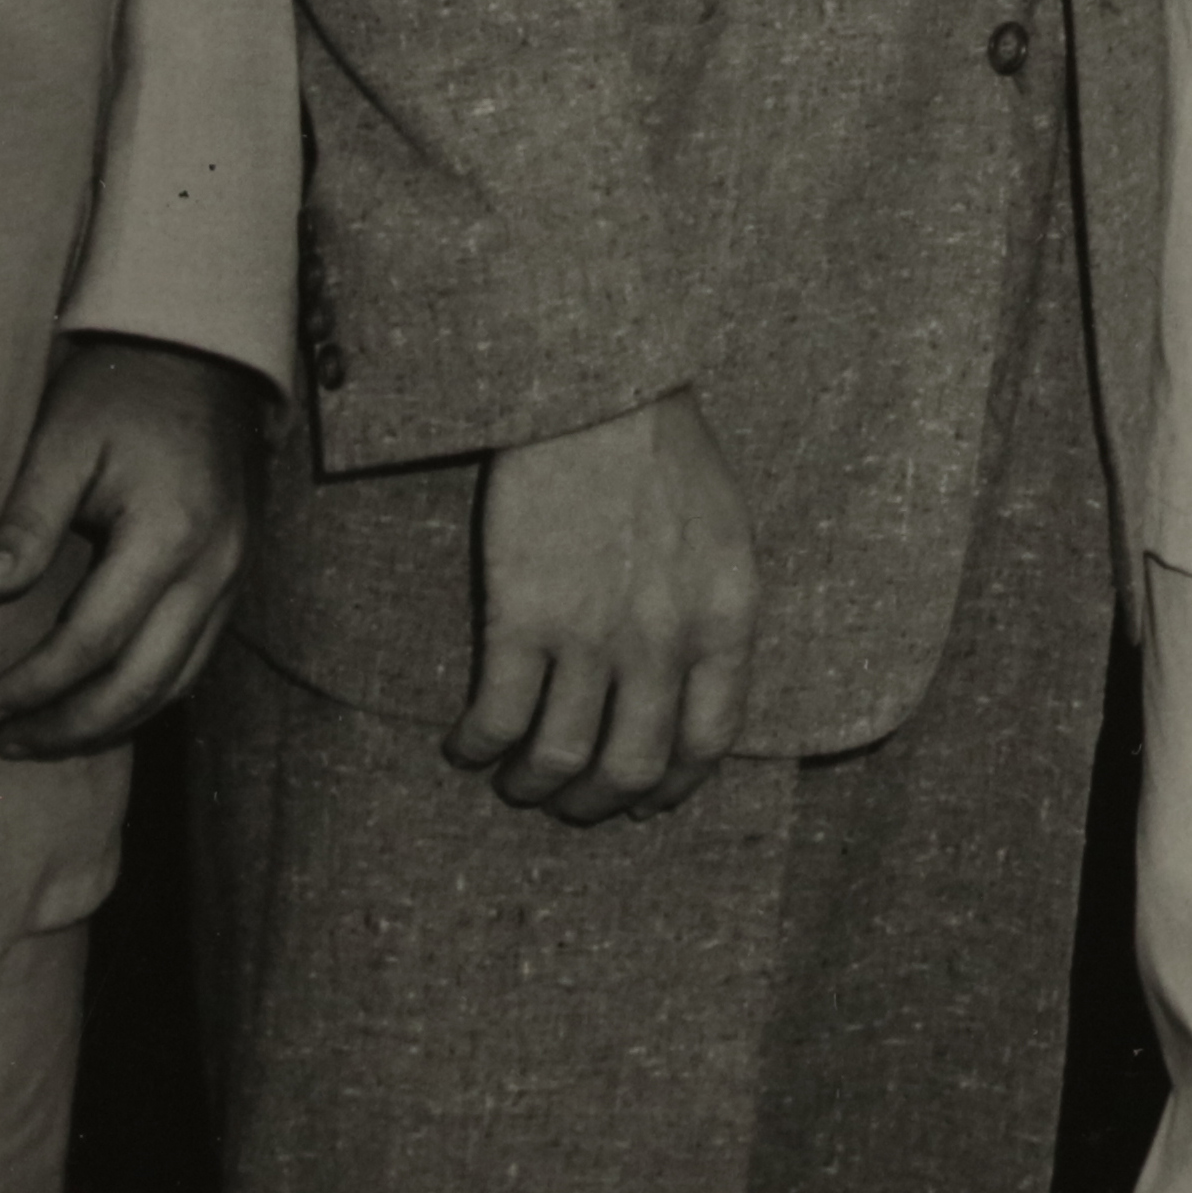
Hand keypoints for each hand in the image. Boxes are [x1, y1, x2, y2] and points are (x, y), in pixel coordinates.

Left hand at [0, 327, 258, 757]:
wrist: (203, 354)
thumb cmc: (123, 390)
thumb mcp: (62, 439)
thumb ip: (28, 518)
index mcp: (171, 534)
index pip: (96, 640)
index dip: (36, 684)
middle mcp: (214, 566)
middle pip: (145, 681)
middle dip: (74, 725)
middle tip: (9, 742)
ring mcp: (232, 574)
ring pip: (178, 680)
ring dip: (111, 721)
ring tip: (48, 736)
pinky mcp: (234, 574)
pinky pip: (194, 655)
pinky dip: (146, 691)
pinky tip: (101, 700)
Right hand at [459, 388, 757, 821]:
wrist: (599, 390)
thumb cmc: (664, 454)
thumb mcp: (726, 539)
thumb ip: (712, 617)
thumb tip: (691, 693)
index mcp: (726, 618)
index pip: (709, 741)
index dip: (672, 788)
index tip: (645, 802)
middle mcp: (664, 638)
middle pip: (632, 766)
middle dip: (597, 802)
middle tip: (571, 802)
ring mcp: (592, 632)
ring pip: (562, 758)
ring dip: (534, 786)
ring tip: (517, 781)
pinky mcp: (522, 616)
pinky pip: (497, 718)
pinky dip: (477, 747)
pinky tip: (465, 747)